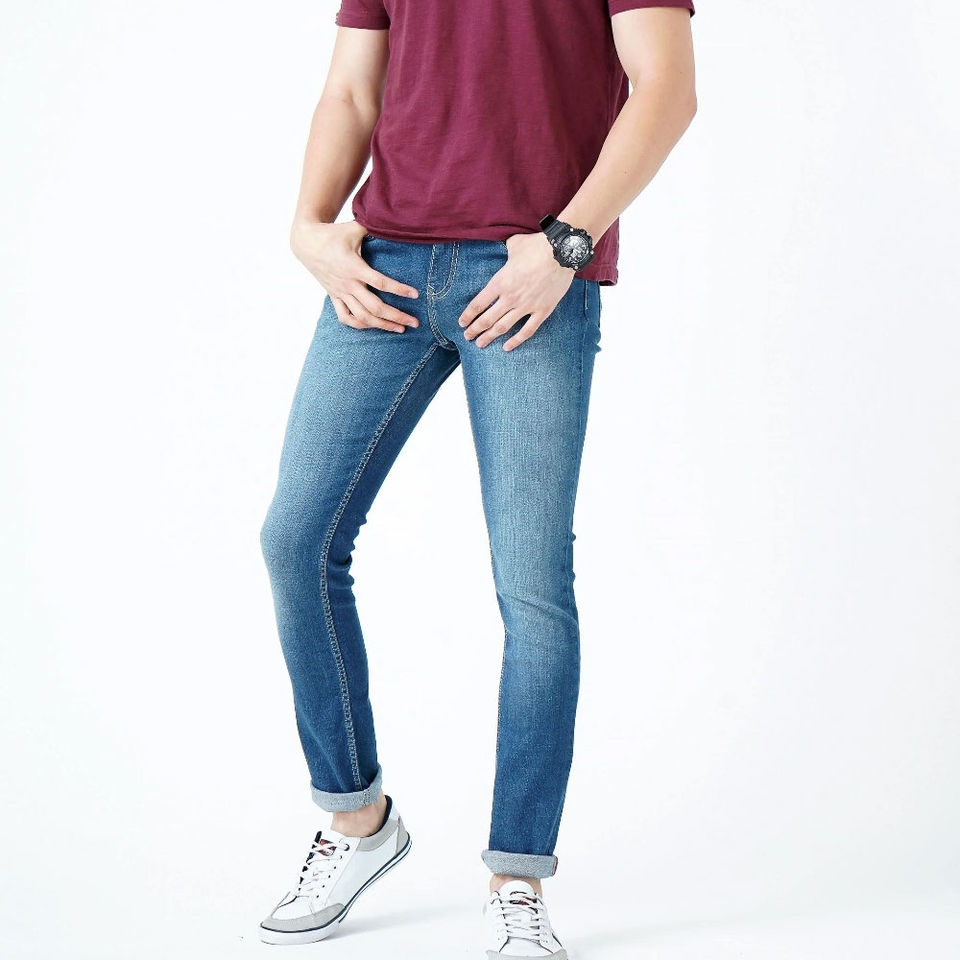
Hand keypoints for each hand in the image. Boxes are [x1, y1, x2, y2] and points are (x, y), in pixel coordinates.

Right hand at [290, 218, 419, 331]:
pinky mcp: (333, 296)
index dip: (399, 290)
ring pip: (362, 317)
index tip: (415, 295)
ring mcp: (340, 292)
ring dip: (382, 325)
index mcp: (354, 267)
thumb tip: (393, 221)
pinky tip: (373, 326)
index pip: (380, 282)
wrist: (306, 242)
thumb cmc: (333, 234)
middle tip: (414, 323)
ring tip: (399, 329)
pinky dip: (359, 325)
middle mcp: (348, 283)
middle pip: (375, 307)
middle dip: (396, 316)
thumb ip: (374, 226)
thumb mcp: (353, 228)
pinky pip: (345, 317)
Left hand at [457, 232, 574, 350]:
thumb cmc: (537, 246)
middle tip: (467, 336)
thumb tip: (508, 248)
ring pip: (503, 327)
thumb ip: (507, 252)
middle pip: (487, 319)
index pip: (478, 304)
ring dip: (489, 337)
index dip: (468, 315)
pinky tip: (507, 347)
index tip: (462, 322)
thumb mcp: (514, 245)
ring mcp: (526, 306)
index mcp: (500, 282)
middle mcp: (510, 297)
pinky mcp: (542, 310)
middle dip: (475, 330)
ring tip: (480, 344)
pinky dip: (516, 341)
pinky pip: (527, 330)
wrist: (562, 252)